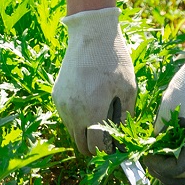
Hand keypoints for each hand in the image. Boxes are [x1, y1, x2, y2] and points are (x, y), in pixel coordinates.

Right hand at [51, 6, 137, 152]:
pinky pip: (67, 117)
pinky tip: (90, 102)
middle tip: (110, 135)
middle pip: (81, 146)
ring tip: (101, 115)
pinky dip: (78, 118)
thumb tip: (124, 139)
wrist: (90, 33)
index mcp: (92, 111)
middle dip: (96, 146)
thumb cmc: (114, 59)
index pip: (95, 148)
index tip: (117, 145)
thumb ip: (125, 118)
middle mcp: (72, 111)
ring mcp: (62, 103)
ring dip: (86, 132)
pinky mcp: (56, 95)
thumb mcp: (128, 89)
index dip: (108, 151)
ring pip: (72, 132)